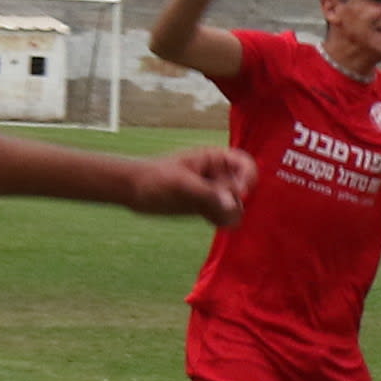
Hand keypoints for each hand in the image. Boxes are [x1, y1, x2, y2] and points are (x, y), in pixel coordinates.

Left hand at [127, 143, 254, 223]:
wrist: (132, 189)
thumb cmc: (153, 177)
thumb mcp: (181, 183)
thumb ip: (208, 194)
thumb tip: (232, 206)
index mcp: (215, 159)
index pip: (246, 166)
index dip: (247, 179)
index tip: (239, 193)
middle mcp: (218, 175)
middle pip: (243, 190)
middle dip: (234, 200)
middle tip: (212, 205)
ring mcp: (213, 192)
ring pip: (237, 206)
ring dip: (229, 214)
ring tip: (210, 215)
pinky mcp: (206, 207)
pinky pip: (225, 217)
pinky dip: (221, 220)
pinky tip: (207, 219)